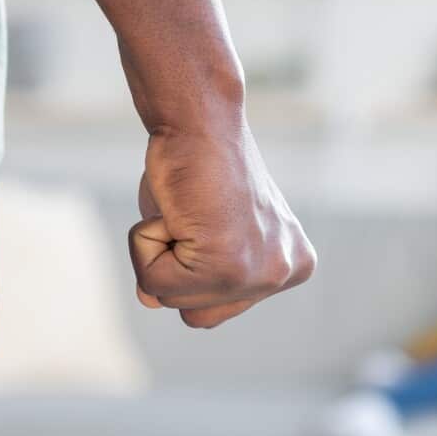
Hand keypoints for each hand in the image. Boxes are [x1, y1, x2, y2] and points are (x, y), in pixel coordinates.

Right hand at [129, 122, 315, 327]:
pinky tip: (176, 208)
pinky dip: (145, 242)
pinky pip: (155, 282)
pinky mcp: (229, 266)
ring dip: (157, 252)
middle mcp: (285, 272)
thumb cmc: (194, 167)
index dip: (191, 264)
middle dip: (175, 267)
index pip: (215, 308)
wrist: (197, 120)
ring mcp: (262, 273)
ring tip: (184, 210)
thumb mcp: (200, 233)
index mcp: (290, 266)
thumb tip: (152, 300)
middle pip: (197, 315)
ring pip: (172, 299)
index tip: (207, 219)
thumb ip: (189, 277)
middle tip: (192, 215)